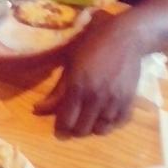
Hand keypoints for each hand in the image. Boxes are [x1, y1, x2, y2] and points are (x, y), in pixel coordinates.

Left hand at [34, 11, 142, 135]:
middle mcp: (95, 97)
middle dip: (75, 129)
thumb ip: (57, 90)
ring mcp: (114, 100)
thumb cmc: (91, 45)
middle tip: (75, 121)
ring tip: (90, 118)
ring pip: (100, 130)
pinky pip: (118, 123)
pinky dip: (110, 123)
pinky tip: (105, 115)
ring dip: (93, 127)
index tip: (60, 126)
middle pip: (82, 130)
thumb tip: (37, 109)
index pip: (66, 121)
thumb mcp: (69, 63)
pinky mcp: (129, 100)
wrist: (125, 37)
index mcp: (77, 87)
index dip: (60, 127)